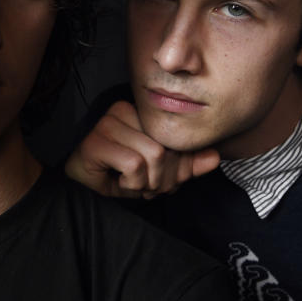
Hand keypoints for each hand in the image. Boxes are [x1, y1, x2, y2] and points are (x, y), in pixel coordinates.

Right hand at [64, 100, 218, 198]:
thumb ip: (188, 164)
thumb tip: (214, 156)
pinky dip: (131, 183)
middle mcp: (123, 110)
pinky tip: (117, 181)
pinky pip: (133, 165)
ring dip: (145, 182)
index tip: (160, 180)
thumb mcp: (162, 172)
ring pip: (152, 156)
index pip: (175, 138)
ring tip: (131, 183)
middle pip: (166, 149)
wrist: (87, 190)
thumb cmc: (121, 176)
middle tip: (146, 186)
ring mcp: (106, 123)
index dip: (175, 167)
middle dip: (161, 179)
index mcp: (140, 112)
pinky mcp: (94, 142)